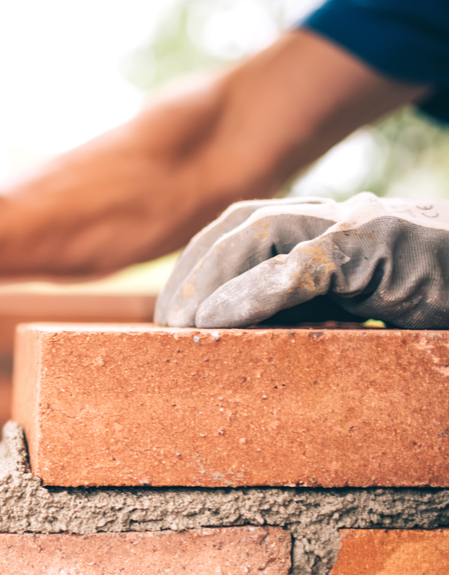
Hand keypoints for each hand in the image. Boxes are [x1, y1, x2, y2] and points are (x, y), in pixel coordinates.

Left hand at [155, 193, 447, 328]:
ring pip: (261, 232)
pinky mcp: (388, 245)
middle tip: (165, 323)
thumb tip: (235, 341)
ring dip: (210, 279)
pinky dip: (253, 292)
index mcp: (328, 231)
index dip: (197, 264)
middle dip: (192, 269)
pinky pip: (306, 264)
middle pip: (240, 223)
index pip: (241, 228)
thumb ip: (306, 314)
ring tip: (183, 325)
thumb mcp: (357, 313)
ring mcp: (365, 226)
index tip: (169, 313)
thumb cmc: (435, 306)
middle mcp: (340, 219)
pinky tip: (218, 323)